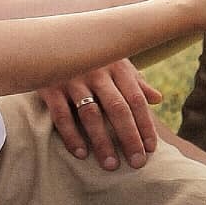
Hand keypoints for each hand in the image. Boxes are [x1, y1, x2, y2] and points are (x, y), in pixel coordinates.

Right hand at [38, 59, 161, 170]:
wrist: (47, 39)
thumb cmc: (90, 55)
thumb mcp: (114, 62)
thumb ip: (135, 81)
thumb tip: (158, 99)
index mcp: (117, 65)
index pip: (136, 99)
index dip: (145, 124)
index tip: (151, 149)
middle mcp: (97, 70)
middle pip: (117, 108)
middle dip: (129, 137)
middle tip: (137, 163)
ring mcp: (73, 78)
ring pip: (91, 114)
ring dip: (102, 142)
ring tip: (110, 165)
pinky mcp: (50, 87)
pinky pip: (62, 115)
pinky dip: (72, 136)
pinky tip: (81, 154)